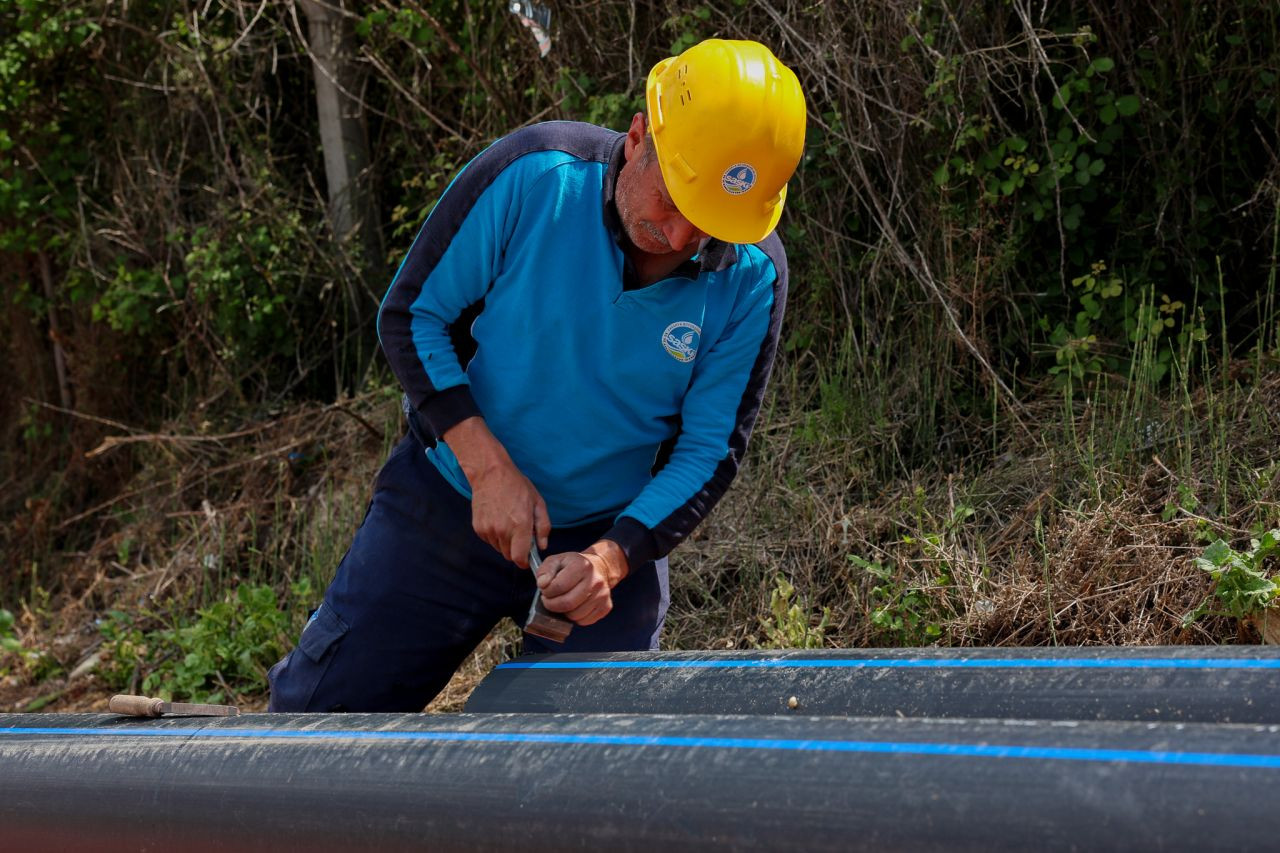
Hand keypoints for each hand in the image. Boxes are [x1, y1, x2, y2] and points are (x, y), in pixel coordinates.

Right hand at [444, 416, 549, 566]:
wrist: (490, 474)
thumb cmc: (517, 486)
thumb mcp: (537, 503)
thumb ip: (543, 527)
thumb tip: (542, 546)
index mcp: (520, 525)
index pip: (519, 558)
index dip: (524, 561)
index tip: (527, 558)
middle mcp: (502, 530)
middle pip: (508, 555)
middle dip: (516, 550)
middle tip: (519, 534)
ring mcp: (488, 529)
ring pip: (499, 548)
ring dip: (505, 542)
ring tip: (508, 523)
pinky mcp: (478, 528)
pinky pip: (489, 540)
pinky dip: (495, 536)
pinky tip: (498, 519)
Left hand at [536, 540, 628, 625]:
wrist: (599, 567)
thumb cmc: (574, 565)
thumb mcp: (556, 560)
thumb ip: (545, 571)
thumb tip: (542, 584)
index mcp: (582, 566)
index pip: (558, 586)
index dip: (547, 592)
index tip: (546, 590)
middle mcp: (595, 580)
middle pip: (567, 604)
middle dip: (552, 605)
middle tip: (549, 600)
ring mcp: (602, 595)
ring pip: (575, 615)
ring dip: (563, 612)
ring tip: (563, 601)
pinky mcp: (606, 607)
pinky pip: (583, 621)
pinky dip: (574, 617)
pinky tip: (574, 606)